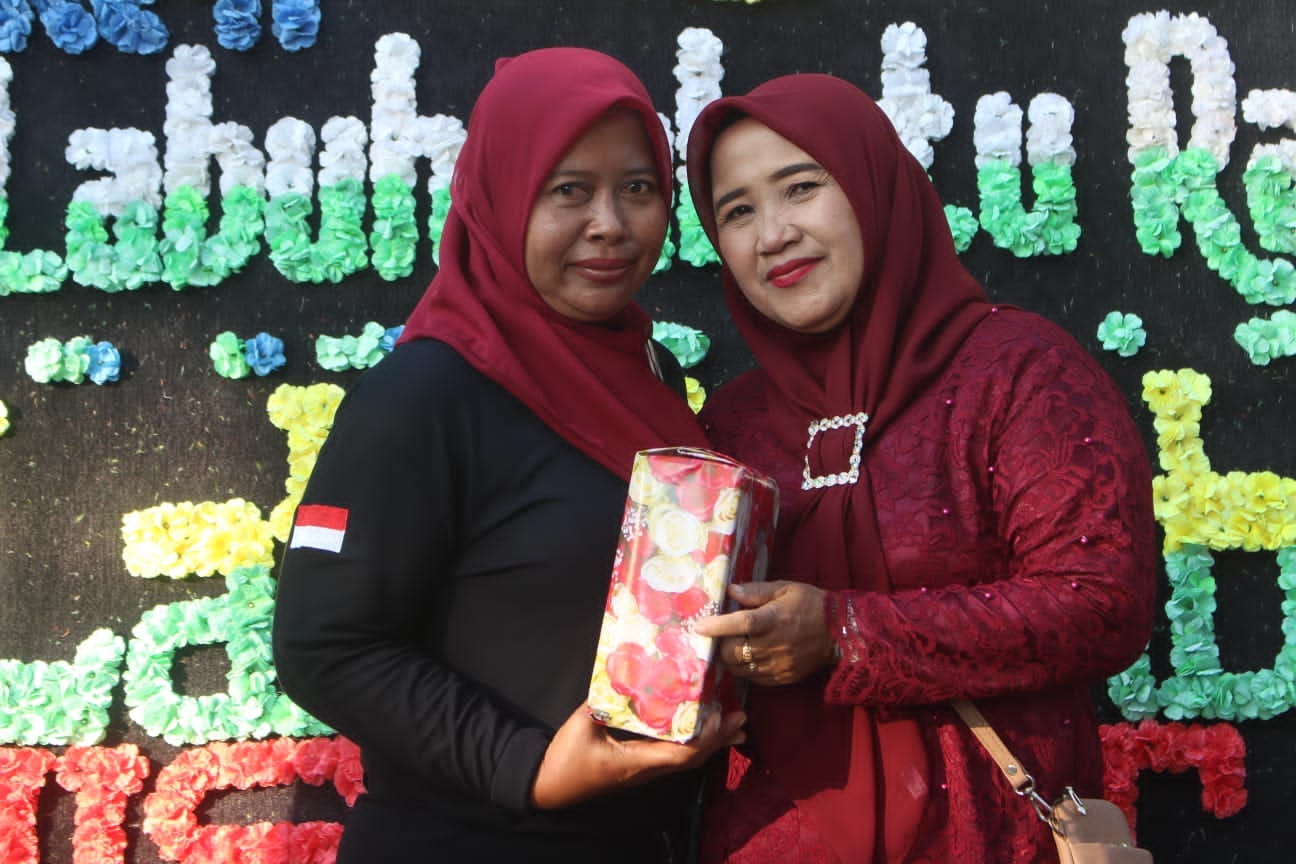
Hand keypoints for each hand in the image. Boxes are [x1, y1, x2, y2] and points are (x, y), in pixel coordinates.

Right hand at [529, 703, 745, 809]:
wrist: (549, 786)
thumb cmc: (566, 759)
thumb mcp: (582, 725)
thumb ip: (605, 700)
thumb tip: (626, 673)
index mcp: (637, 761)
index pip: (682, 755)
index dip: (705, 738)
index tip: (719, 717)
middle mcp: (647, 768)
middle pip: (693, 758)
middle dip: (719, 737)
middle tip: (741, 716)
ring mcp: (644, 769)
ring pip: (686, 758)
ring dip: (711, 741)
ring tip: (733, 724)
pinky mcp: (638, 765)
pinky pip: (673, 755)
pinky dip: (693, 741)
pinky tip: (699, 729)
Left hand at [693, 580, 834, 685]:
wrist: (840, 633)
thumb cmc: (810, 604)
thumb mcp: (785, 588)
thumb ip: (756, 591)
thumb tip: (730, 590)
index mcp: (775, 618)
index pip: (742, 624)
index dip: (718, 626)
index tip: (699, 626)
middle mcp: (775, 645)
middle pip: (734, 652)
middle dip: (721, 645)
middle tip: (721, 635)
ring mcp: (778, 665)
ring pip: (740, 669)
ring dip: (731, 658)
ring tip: (735, 645)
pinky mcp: (782, 678)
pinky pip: (753, 678)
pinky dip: (745, 668)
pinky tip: (749, 656)